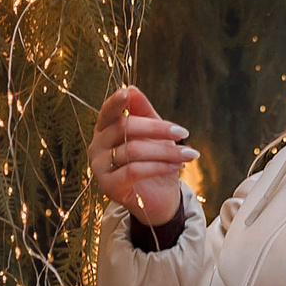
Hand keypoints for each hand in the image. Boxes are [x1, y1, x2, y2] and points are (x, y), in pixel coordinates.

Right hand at [90, 85, 195, 226]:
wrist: (159, 197)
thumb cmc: (155, 159)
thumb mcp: (153, 132)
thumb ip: (143, 111)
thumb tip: (132, 89)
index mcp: (105, 129)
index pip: (107, 112)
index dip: (116, 102)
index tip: (127, 93)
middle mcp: (97, 146)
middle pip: (124, 128)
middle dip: (158, 129)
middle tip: (183, 132)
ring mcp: (100, 167)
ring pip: (132, 150)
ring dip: (165, 151)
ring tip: (188, 153)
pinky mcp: (109, 186)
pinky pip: (134, 171)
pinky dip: (159, 166)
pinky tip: (177, 165)